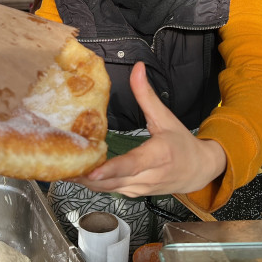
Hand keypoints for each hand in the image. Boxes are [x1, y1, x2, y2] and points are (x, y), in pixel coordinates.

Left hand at [76, 62, 226, 197]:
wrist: (199, 171)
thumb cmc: (182, 144)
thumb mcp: (166, 117)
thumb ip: (147, 95)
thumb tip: (137, 68)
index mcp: (158, 155)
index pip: (132, 165)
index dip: (111, 169)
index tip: (91, 171)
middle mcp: (148, 176)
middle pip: (112, 181)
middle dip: (86, 176)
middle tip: (61, 165)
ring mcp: (139, 189)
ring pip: (108, 189)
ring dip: (85, 181)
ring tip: (63, 168)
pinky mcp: (133, 194)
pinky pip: (110, 190)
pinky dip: (93, 184)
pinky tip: (78, 173)